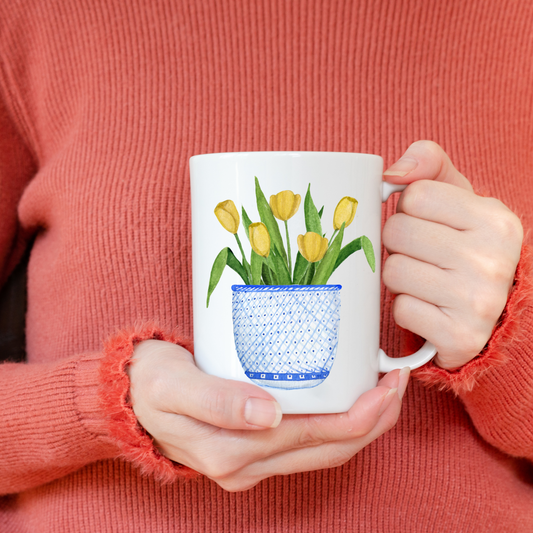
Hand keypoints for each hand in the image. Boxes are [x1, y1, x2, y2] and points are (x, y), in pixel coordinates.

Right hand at [127, 339, 409, 491]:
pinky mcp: (251, 449)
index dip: (360, 415)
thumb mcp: (175, 383)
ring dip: (359, 424)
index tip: (388, 384)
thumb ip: (217, 400)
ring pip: (322, 451)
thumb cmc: (151, 383)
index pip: (315, 437)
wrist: (129, 398)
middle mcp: (247, 465)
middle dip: (372, 420)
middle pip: (329, 450)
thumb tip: (268, 414)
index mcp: (232, 451)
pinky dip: (334, 424)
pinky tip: (346, 399)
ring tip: (383, 390)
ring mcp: (251, 462)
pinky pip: (305, 444)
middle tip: (397, 382)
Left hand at [382, 140, 522, 369]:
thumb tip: (392, 173)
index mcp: (496, 220)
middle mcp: (493, 260)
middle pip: (397, 232)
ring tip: (424, 281)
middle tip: (421, 255)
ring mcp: (479, 302)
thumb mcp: (459, 199)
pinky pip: (401, 310)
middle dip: (398, 244)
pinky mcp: (461, 337)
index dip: (410, 210)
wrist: (491, 313)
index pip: (413, 196)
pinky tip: (429, 308)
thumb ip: (430, 165)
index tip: (427, 225)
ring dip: (399, 278)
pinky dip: (407, 309)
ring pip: (393, 272)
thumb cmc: (465, 247)